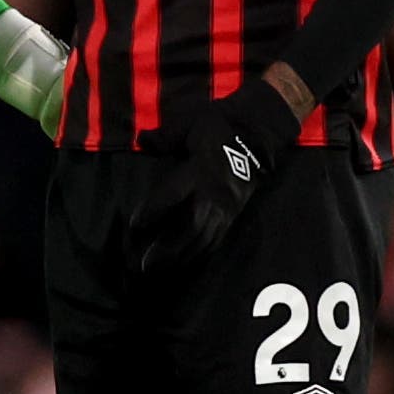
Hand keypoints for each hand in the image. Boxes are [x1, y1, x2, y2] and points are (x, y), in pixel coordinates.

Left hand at [132, 78, 296, 271]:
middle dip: (168, 248)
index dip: (153, 212)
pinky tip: (188, 262)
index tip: (134, 226)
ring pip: (205, 237)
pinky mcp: (236, 211)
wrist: (258, 128)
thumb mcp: (188, 124)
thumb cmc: (219, 123)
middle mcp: (215, 193)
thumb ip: (164, 136)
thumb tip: (141, 140)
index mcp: (200, 171)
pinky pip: (218, 236)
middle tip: (146, 264)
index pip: (171, 196)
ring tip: (161, 270)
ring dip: (182, 256)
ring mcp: (228, 204)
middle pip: (190, 227)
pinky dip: (201, 251)